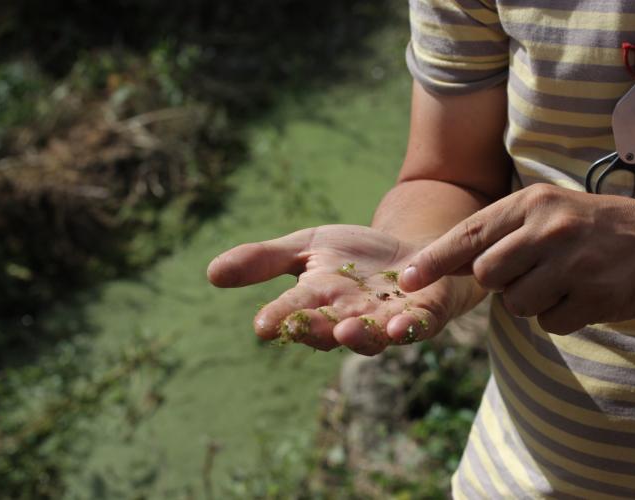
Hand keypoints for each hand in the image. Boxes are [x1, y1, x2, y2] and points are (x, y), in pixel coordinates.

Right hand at [207, 225, 476, 354]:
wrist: (412, 250)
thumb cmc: (356, 254)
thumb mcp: (308, 246)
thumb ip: (265, 260)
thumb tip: (210, 273)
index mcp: (318, 301)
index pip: (293, 312)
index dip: (279, 318)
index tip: (262, 325)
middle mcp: (350, 317)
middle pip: (328, 329)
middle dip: (314, 329)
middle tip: (298, 327)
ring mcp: (386, 320)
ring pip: (371, 336)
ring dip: (358, 335)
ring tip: (345, 328)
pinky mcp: (424, 315)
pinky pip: (417, 326)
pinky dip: (408, 327)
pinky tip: (398, 324)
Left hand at [399, 184, 634, 333]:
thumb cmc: (586, 227)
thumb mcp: (542, 214)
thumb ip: (496, 236)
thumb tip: (442, 265)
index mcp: (531, 204)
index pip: (470, 233)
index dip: (435, 260)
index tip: (406, 281)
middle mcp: (549, 229)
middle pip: (487, 275)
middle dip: (500, 283)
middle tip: (530, 271)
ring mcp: (574, 263)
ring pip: (516, 304)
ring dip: (531, 301)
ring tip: (561, 281)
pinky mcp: (594, 296)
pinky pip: (550, 323)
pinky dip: (559, 317)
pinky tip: (581, 295)